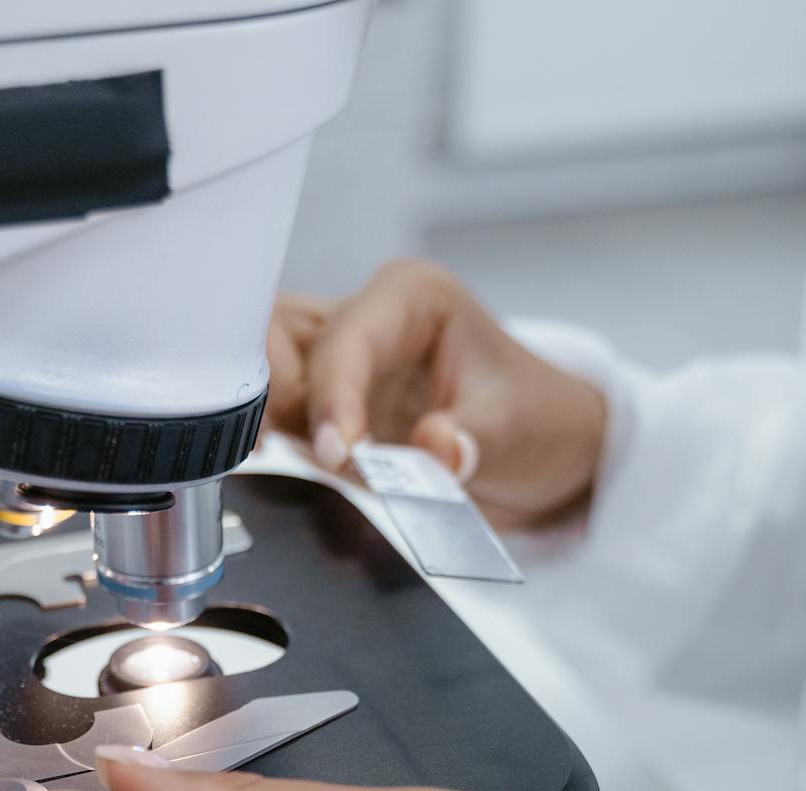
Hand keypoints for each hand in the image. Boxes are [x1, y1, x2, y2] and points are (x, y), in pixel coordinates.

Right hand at [263, 260, 610, 524]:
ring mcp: (337, 363)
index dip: (333, 395)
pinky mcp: (325, 407)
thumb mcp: (519, 428)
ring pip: (261, 370)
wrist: (544, 454)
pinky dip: (276, 446)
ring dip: (267, 422)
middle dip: (277, 397)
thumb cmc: (537, 418)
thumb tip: (435, 448)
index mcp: (411, 299)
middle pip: (277, 337)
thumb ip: (474, 439)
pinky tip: (293, 476)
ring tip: (296, 467)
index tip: (338, 453)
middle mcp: (364, 319)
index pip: (345, 337)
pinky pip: (276, 417)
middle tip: (293, 453)